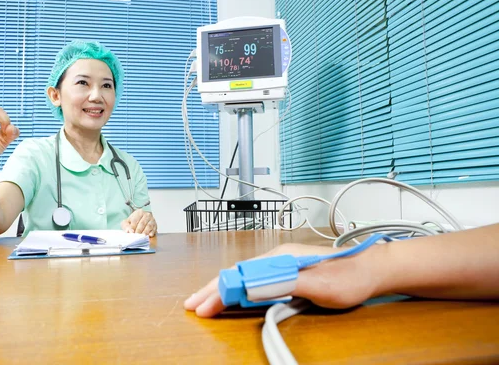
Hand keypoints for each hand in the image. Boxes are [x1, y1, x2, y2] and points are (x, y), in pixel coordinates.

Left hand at [121, 209, 157, 236]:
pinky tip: (149, 235)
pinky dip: (152, 232)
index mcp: (139, 212)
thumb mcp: (127, 222)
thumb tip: (128, 231)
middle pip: (142, 223)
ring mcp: (152, 220)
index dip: (133, 226)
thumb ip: (126, 226)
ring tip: (142, 237)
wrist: (141, 221)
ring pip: (149, 226)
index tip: (131, 232)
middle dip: (139, 230)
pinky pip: (154, 229)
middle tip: (136, 236)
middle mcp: (147, 215)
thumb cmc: (133, 222)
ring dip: (145, 232)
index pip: (135, 220)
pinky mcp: (155, 225)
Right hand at [184, 242, 384, 316]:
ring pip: (245, 277)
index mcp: (279, 257)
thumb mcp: (316, 283)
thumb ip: (283, 284)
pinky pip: (256, 281)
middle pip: (237, 274)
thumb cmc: (348, 276)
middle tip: (192, 304)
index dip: (219, 292)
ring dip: (224, 289)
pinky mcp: (288, 272)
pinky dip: (239, 290)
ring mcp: (282, 264)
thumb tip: (251, 287)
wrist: (373, 268)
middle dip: (213, 289)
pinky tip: (234, 296)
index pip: (240, 276)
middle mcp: (277, 257)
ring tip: (206, 300)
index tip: (203, 307)